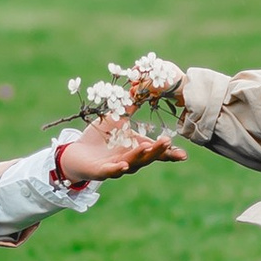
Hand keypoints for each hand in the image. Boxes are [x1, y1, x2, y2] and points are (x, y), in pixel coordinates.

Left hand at [53, 120, 186, 185]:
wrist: (76, 152)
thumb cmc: (100, 137)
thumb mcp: (117, 120)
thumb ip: (129, 108)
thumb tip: (140, 89)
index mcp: (135, 149)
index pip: (155, 152)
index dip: (169, 154)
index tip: (184, 155)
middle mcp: (129, 160)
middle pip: (147, 157)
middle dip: (157, 150)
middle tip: (167, 142)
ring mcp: (116, 167)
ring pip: (131, 163)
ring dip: (139, 157)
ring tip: (147, 147)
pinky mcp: (100, 171)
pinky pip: (110, 171)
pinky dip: (117, 169)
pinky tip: (123, 166)